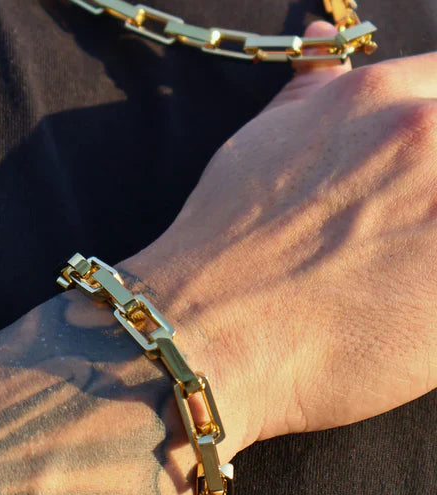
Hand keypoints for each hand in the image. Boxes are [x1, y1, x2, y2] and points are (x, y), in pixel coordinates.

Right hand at [122, 25, 436, 458]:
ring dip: (433, 238)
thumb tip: (324, 40)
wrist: (203, 334)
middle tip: (398, 228)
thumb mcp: (262, 142)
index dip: (434, 132)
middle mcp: (428, 141)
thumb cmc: (223, 245)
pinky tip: (402, 305)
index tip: (415, 176)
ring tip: (391, 268)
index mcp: (383, 100)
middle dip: (432, 191)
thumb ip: (314, 86)